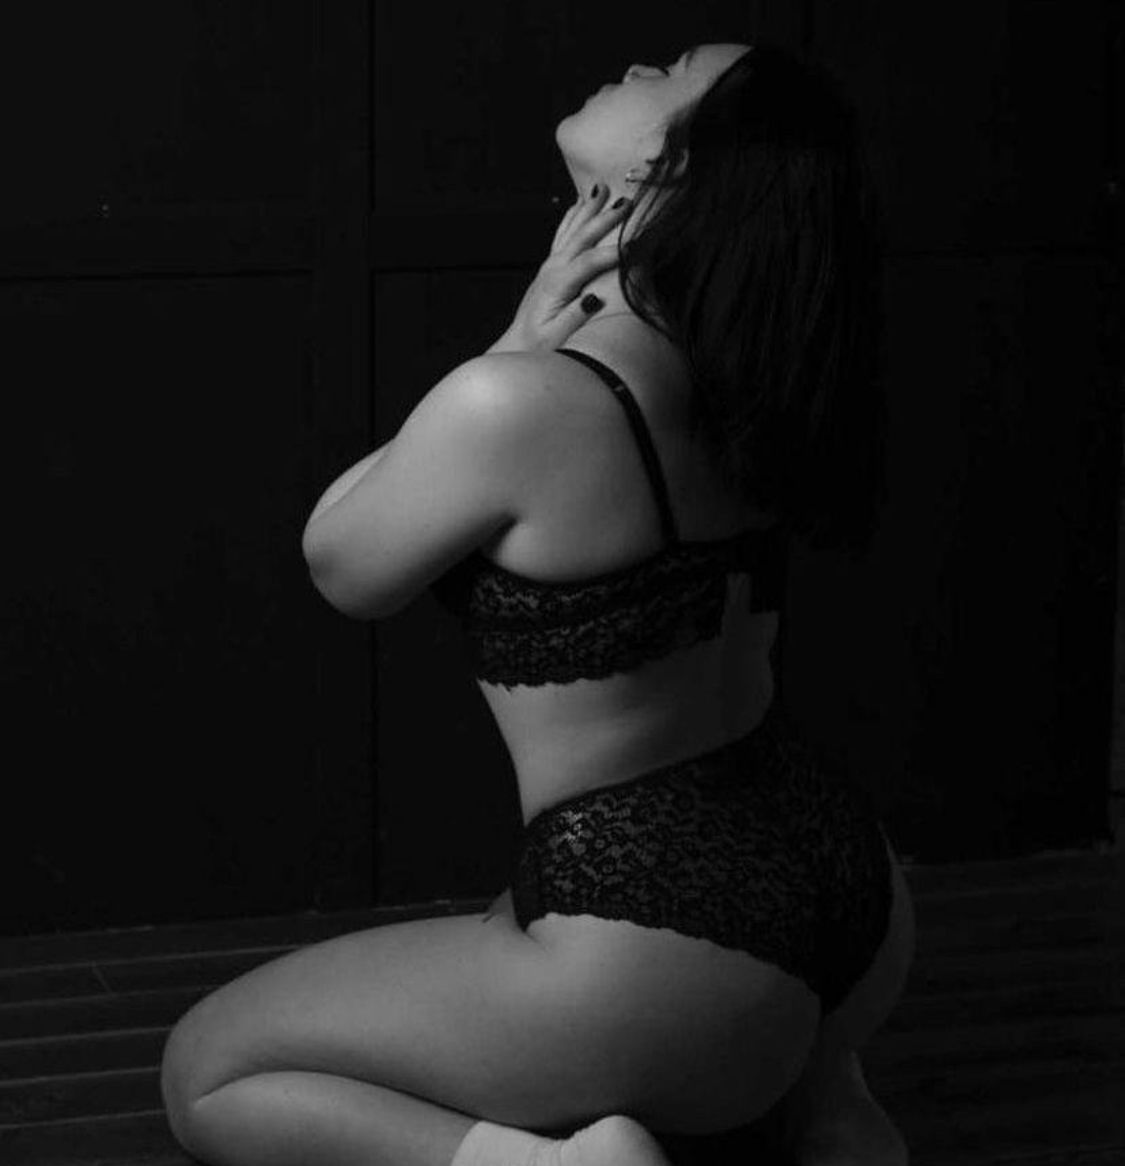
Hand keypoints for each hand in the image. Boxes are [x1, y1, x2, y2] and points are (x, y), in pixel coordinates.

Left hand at [496, 185, 633, 352]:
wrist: (518, 345)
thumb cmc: (540, 346)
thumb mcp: (558, 337)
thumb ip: (575, 317)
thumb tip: (594, 298)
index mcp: (557, 285)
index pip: (589, 262)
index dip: (613, 253)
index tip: (636, 245)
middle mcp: (552, 270)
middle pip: (581, 237)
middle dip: (605, 218)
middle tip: (627, 202)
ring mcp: (549, 266)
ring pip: (571, 230)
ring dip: (588, 209)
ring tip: (602, 188)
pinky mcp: (549, 268)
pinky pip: (563, 234)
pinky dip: (573, 217)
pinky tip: (579, 205)